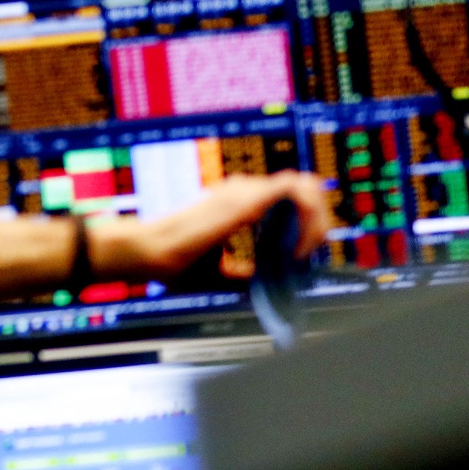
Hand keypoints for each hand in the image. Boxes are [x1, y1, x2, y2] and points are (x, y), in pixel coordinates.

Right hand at [87, 172, 330, 281]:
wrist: (149, 252)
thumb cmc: (174, 261)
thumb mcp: (223, 272)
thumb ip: (248, 275)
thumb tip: (273, 285)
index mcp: (237, 200)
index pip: (287, 193)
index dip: (307, 218)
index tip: (302, 253)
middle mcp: (243, 189)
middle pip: (304, 185)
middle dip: (319, 219)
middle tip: (309, 252)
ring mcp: (244, 191)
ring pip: (305, 184)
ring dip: (317, 220)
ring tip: (306, 252)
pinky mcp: (245, 200)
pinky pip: (295, 190)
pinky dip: (309, 219)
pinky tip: (298, 250)